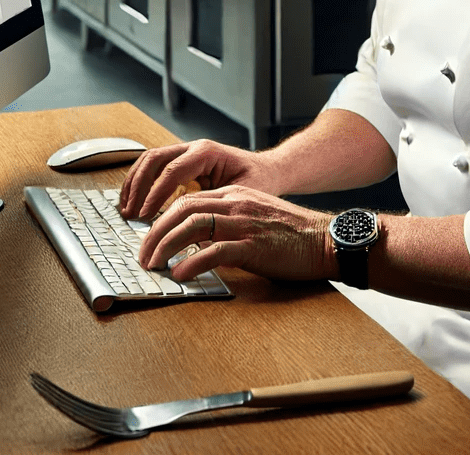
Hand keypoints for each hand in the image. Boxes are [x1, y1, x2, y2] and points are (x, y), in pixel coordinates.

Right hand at [120, 139, 277, 219]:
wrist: (268, 169)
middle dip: (139, 186)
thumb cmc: (259, 182)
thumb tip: (190, 228)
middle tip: (130, 213)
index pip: (173, 170)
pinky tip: (134, 201)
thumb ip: (216, 207)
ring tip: (126, 208)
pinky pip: (154, 166)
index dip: (155, 194)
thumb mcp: (242, 195)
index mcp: (207, 152)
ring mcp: (186, 151)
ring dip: (134, 183)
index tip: (145, 215)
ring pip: (149, 159)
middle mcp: (193, 147)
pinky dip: (140, 181)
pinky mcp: (182, 160)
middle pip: (154, 159)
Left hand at [137, 185, 335, 283]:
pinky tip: (181, 274)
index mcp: (234, 195)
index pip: (187, 200)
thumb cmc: (292, 234)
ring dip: (166, 245)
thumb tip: (196, 242)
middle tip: (143, 255)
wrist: (326, 240)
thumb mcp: (255, 217)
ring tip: (154, 265)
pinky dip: (192, 263)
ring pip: (192, 226)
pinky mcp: (254, 245)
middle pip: (182, 209)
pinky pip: (214, 251)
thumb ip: (228, 222)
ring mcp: (244, 223)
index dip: (162, 219)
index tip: (149, 239)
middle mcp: (235, 203)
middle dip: (155, 232)